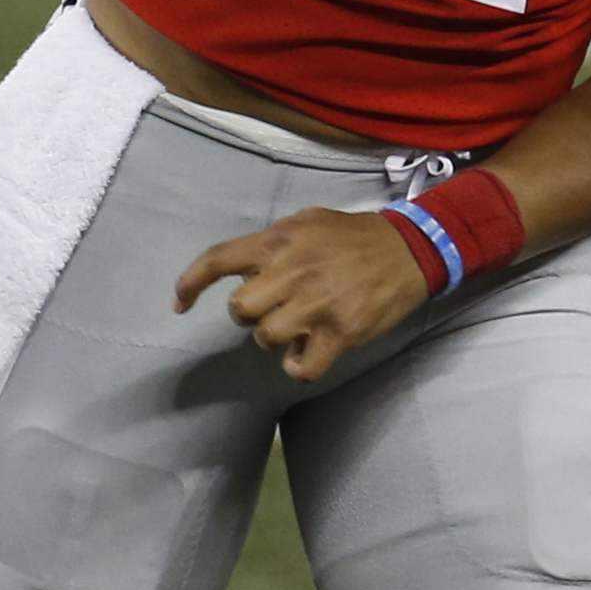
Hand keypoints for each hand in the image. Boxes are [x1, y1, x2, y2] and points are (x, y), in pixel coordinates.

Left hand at [175, 207, 432, 381]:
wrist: (410, 249)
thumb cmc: (354, 237)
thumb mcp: (308, 221)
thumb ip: (275, 242)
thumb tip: (246, 266)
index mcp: (280, 240)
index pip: (219, 258)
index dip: (191, 282)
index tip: (180, 303)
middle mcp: (293, 271)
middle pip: (239, 309)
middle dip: (251, 313)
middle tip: (274, 307)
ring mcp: (316, 304)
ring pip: (265, 338)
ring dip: (276, 337)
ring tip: (297, 327)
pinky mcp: (340, 332)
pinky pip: (300, 367)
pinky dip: (298, 366)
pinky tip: (307, 353)